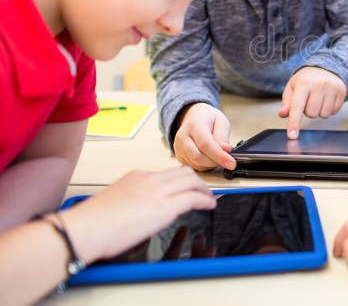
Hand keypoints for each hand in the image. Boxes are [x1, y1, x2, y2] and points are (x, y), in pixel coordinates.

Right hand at [61, 167, 215, 262]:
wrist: (84, 229)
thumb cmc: (91, 223)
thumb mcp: (116, 201)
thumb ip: (132, 199)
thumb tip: (140, 209)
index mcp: (137, 177)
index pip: (166, 174)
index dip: (181, 181)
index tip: (186, 187)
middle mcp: (149, 179)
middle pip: (184, 172)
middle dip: (197, 182)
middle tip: (203, 191)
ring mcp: (158, 191)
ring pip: (192, 181)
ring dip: (204, 190)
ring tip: (209, 198)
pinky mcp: (165, 207)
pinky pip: (193, 198)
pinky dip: (205, 201)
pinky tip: (209, 206)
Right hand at [174, 103, 234, 170]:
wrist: (195, 117)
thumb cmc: (209, 119)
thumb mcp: (221, 122)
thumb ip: (223, 136)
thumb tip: (226, 150)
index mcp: (194, 125)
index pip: (206, 144)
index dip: (219, 156)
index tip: (232, 163)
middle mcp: (183, 137)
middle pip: (198, 157)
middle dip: (216, 162)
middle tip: (228, 159)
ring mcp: (179, 148)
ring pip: (196, 164)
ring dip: (211, 164)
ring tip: (219, 155)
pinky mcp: (179, 156)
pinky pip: (194, 167)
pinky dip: (205, 165)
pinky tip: (211, 157)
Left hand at [279, 67, 346, 138]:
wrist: (325, 67)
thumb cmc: (306, 79)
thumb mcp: (292, 87)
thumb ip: (287, 102)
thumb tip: (283, 114)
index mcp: (304, 82)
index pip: (297, 107)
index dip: (294, 123)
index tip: (292, 136)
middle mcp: (319, 84)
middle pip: (311, 114)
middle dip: (308, 111)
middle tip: (309, 100)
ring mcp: (332, 87)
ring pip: (323, 115)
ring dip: (319, 111)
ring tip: (318, 99)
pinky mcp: (342, 91)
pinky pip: (333, 112)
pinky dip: (328, 109)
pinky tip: (327, 99)